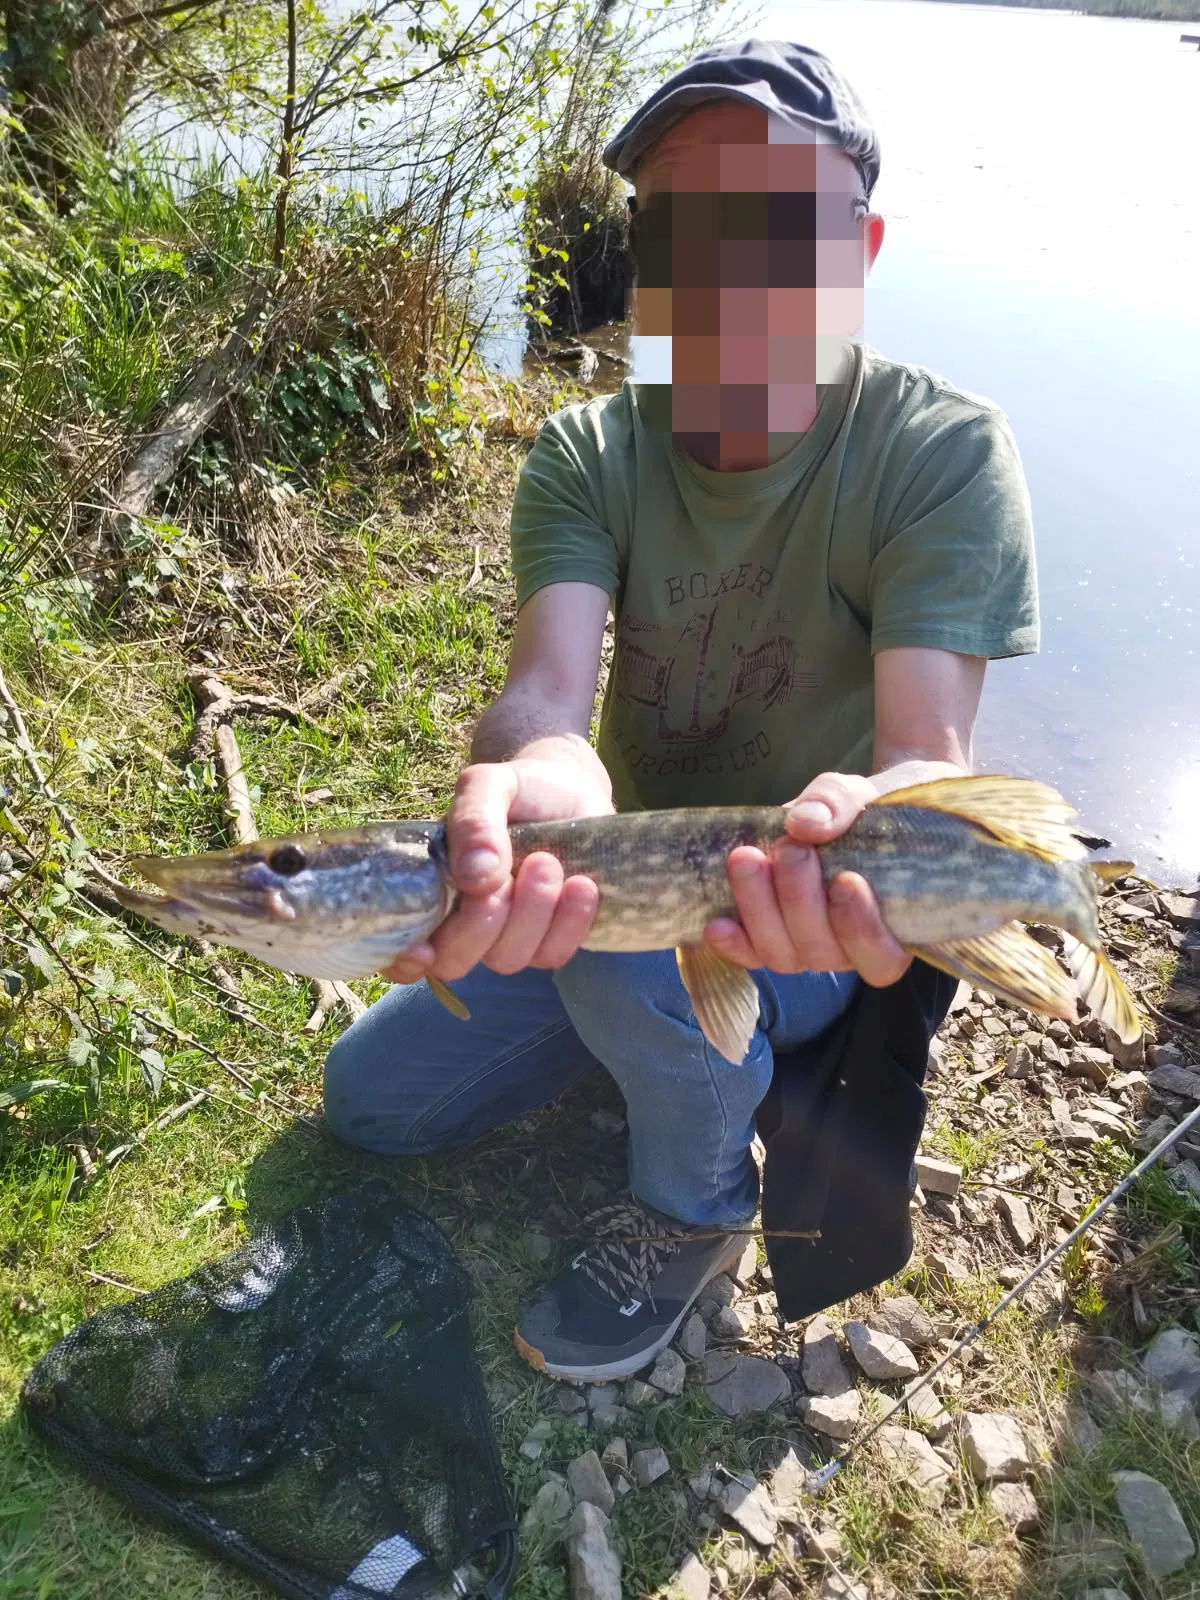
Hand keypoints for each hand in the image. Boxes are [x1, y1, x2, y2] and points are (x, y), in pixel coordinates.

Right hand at [380, 759, 612, 984]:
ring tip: (549, 861)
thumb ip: (473, 820)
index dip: (405, 960)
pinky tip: (582, 885)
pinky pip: (552, 956)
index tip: (423, 949)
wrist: (572, 792)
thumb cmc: (521, 789)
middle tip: (523, 865)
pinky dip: (569, 924)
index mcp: (431, 889)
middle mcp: (462, 921)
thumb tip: (474, 877)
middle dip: (484, 922)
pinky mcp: (549, 941)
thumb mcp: (490, 785)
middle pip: (454, 960)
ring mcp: (506, 937)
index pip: (400, 948)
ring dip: (533, 913)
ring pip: (507, 959)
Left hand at [703, 770, 911, 987]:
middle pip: (821, 951)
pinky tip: (716, 923)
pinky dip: (732, 942)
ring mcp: (805, 949)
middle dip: (799, 899)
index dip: (862, 930)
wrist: (841, 811)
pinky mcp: (768, 939)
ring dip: (760, 909)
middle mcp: (848, 950)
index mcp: (892, 928)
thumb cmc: (869, 811)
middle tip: (791, 847)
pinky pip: (749, 954)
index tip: (846, 880)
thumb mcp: (866, 795)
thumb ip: (841, 804)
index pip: (883, 958)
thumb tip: (803, 824)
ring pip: (781, 953)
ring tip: (746, 859)